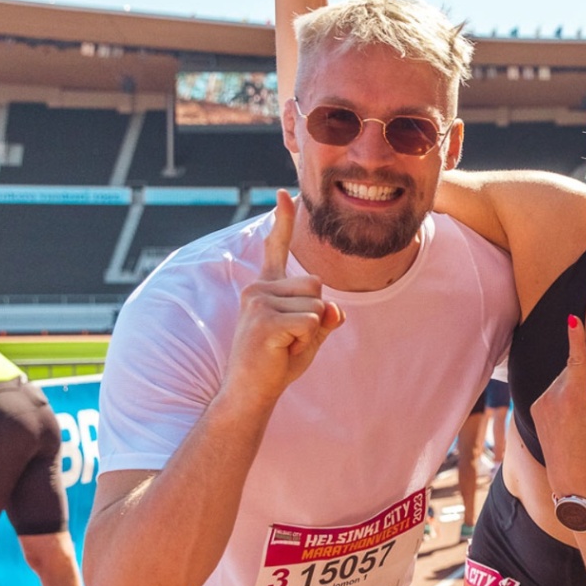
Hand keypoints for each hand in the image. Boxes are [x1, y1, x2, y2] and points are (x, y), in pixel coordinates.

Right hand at [224, 193, 344, 403]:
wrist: (250, 392)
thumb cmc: (278, 362)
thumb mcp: (310, 335)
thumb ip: (325, 317)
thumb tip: (335, 310)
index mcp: (265, 287)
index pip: (276, 248)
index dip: (283, 220)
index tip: (285, 193)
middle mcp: (257, 288)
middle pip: (316, 284)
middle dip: (315, 314)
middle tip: (289, 338)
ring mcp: (257, 302)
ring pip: (316, 304)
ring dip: (310, 330)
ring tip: (284, 345)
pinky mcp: (263, 320)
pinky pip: (311, 321)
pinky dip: (306, 340)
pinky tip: (282, 350)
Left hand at [533, 315, 585, 500]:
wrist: (568, 475)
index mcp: (572, 399)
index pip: (576, 361)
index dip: (576, 338)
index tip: (573, 318)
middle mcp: (552, 397)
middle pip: (574, 373)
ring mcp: (541, 402)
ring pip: (564, 382)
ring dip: (575, 392)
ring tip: (579, 419)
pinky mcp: (536, 407)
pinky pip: (555, 392)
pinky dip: (565, 398)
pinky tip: (568, 421)